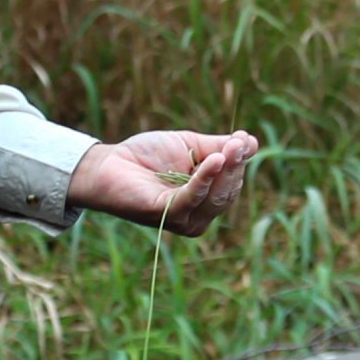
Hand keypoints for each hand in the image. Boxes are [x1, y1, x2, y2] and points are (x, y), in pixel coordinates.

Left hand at [66, 130, 257, 236]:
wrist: (109, 164)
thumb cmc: (147, 156)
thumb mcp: (189, 146)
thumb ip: (218, 147)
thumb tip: (251, 142)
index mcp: (205, 202)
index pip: (231, 184)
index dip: (239, 162)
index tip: (243, 139)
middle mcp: (197, 217)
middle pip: (227, 193)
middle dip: (234, 166)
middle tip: (238, 142)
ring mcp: (182, 220)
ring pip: (214, 197)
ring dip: (224, 171)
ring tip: (229, 149)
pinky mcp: (166, 214)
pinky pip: (192, 198)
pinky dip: (205, 179)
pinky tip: (214, 160)